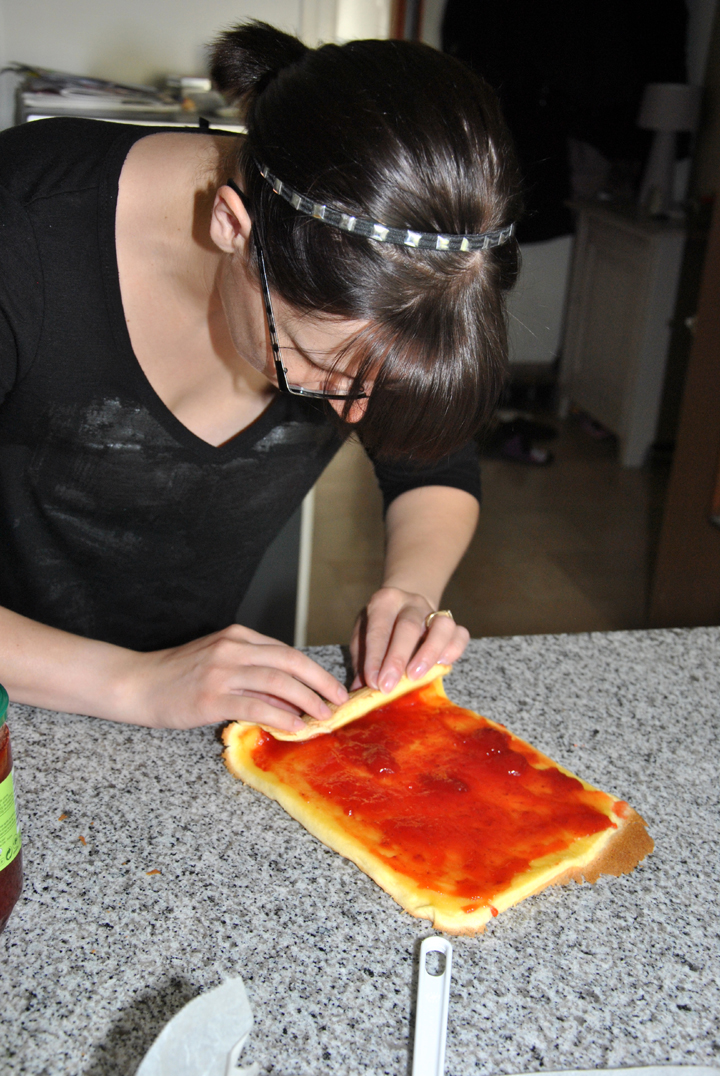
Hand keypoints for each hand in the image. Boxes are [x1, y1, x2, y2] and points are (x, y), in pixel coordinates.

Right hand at [127, 624, 348, 731]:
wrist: (136, 684)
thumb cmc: (177, 676)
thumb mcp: (218, 663)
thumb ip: (252, 676)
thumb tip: (290, 698)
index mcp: (237, 636)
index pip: (286, 651)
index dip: (314, 670)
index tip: (331, 686)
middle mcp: (232, 648)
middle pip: (290, 660)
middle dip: (320, 681)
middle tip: (339, 699)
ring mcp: (222, 671)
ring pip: (278, 680)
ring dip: (307, 699)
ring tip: (324, 715)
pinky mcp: (212, 696)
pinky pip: (257, 705)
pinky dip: (282, 716)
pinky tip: (296, 726)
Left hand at [349, 586, 469, 692]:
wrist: (405, 605)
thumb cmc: (381, 626)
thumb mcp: (364, 636)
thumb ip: (362, 659)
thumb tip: (360, 688)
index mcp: (385, 601)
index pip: (379, 629)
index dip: (375, 657)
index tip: (372, 682)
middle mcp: (411, 603)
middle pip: (408, 627)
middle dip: (397, 659)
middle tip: (388, 686)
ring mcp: (433, 611)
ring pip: (441, 626)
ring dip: (428, 654)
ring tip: (416, 677)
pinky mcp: (451, 623)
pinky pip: (460, 634)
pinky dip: (454, 650)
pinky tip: (442, 665)